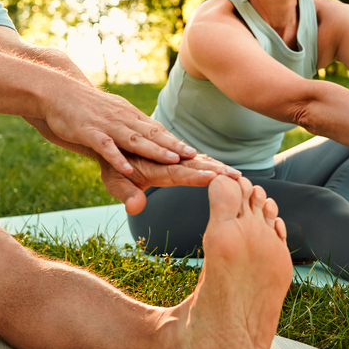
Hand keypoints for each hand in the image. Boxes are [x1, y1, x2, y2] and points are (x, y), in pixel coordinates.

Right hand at [41, 82, 196, 174]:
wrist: (58, 90)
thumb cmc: (87, 106)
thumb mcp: (113, 113)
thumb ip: (130, 127)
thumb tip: (149, 137)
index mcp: (129, 116)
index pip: (158, 131)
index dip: (176, 142)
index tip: (195, 153)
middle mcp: (122, 119)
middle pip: (153, 134)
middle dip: (175, 146)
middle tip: (195, 156)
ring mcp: (106, 125)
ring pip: (134, 139)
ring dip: (154, 150)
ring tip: (173, 160)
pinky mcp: (88, 131)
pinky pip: (104, 146)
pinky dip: (116, 157)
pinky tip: (126, 169)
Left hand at [99, 152, 240, 214]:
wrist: (111, 141)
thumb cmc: (113, 166)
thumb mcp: (114, 182)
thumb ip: (126, 194)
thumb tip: (135, 208)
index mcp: (154, 167)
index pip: (179, 173)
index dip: (197, 175)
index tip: (216, 177)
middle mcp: (166, 158)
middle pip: (194, 166)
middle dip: (216, 171)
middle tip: (237, 177)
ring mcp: (171, 155)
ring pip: (197, 160)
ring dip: (216, 166)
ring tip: (236, 174)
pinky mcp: (173, 152)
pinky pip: (193, 157)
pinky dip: (209, 162)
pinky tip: (222, 169)